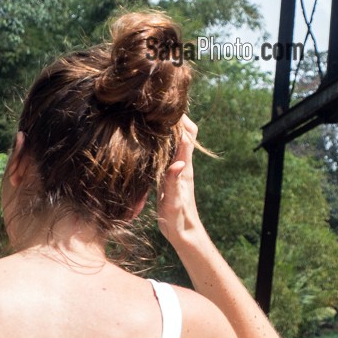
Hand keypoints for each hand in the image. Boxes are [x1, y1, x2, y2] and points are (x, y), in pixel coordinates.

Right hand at [157, 115, 202, 242]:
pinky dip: (162, 141)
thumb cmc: (177, 220)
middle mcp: (183, 163)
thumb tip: (179, 164)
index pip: (188, 135)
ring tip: (152, 116)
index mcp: (184, 167)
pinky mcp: (170, 174)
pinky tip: (149, 139)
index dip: (181, 120)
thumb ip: (175, 183)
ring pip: (177, 140)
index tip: (167, 108)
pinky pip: (168, 150)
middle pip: (186, 132)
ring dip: (169, 127)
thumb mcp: (173, 203)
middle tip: (158, 105)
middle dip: (176, 117)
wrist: (183, 232)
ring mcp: (177, 168)